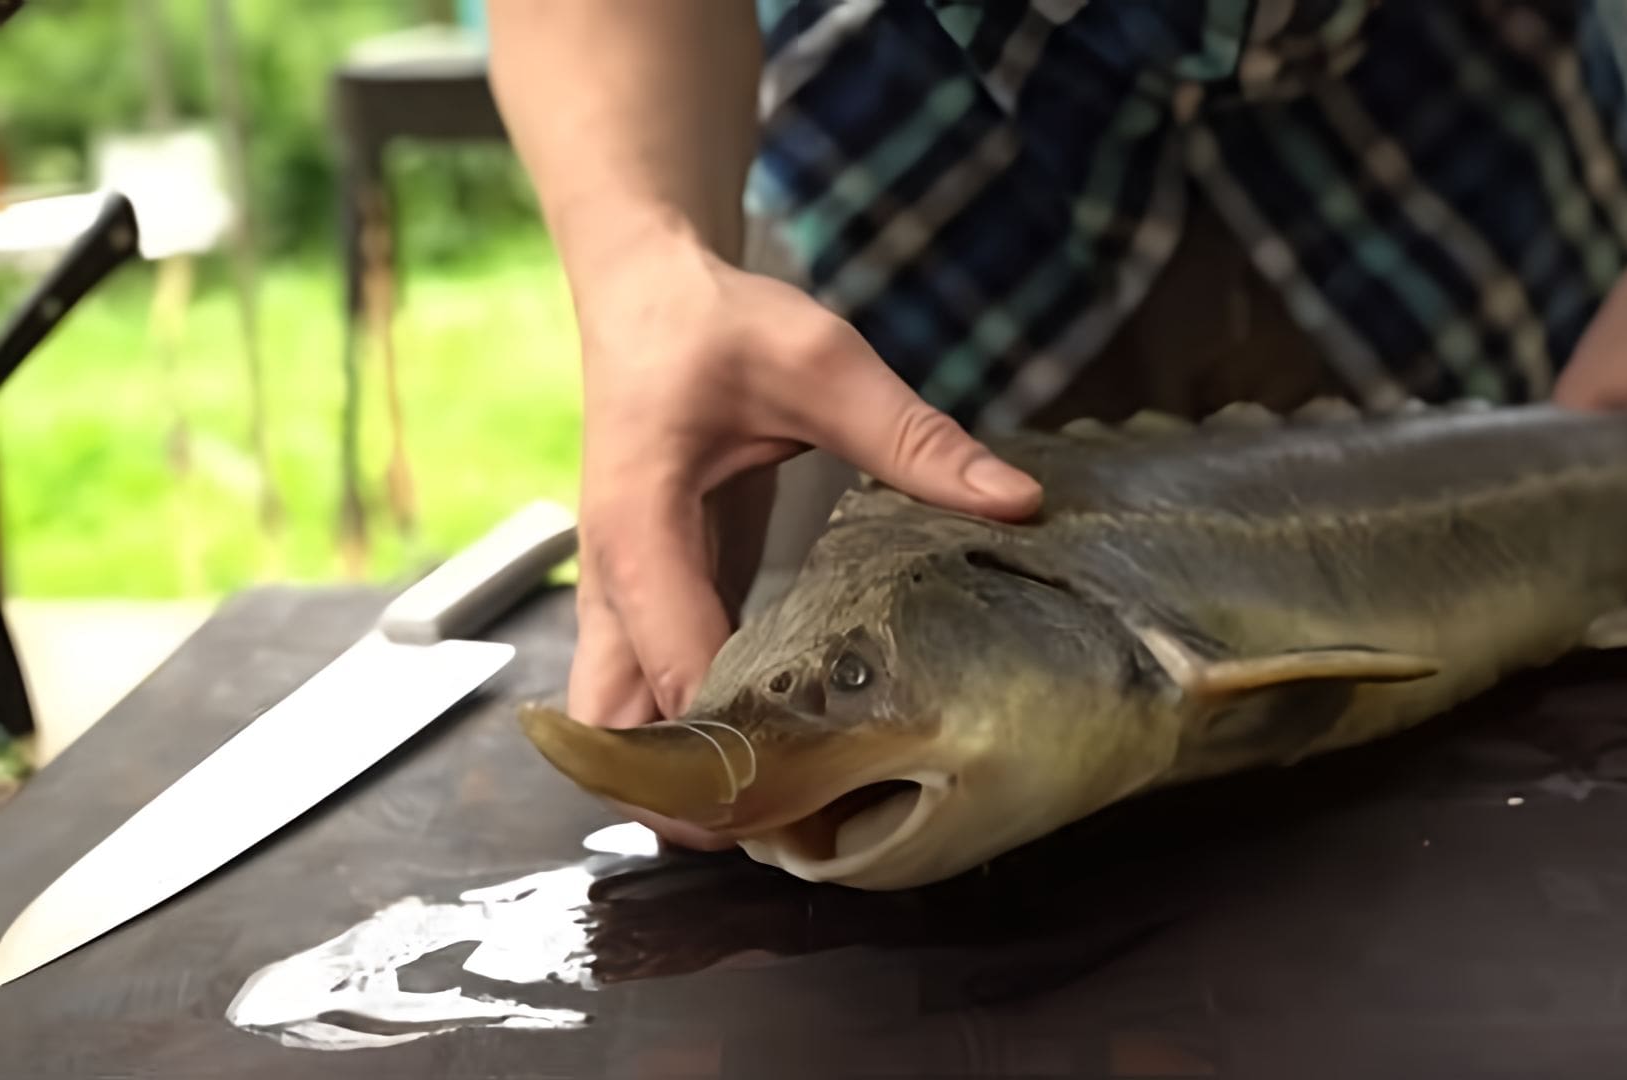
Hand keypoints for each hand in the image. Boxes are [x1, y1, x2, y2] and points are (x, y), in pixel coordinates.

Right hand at [567, 218, 1042, 848]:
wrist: (644, 293)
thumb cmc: (716, 323)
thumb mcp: (822, 362)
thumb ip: (912, 435)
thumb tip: (1014, 498)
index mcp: (641, 524)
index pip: (676, 667)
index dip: (731, 745)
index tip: (810, 796)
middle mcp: (613, 575)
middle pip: (615, 730)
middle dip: (684, 795)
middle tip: (790, 832)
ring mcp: (618, 594)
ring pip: (618, 725)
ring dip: (678, 779)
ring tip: (783, 817)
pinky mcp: (643, 596)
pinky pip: (647, 692)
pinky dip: (687, 738)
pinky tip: (766, 760)